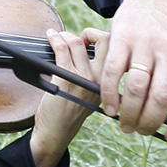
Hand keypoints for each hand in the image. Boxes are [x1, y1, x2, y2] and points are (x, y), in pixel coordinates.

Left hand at [28, 27, 108, 166]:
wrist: (56, 133)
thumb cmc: (68, 114)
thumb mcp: (89, 95)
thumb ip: (92, 77)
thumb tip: (83, 50)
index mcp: (107, 83)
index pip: (115, 51)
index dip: (101, 40)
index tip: (88, 41)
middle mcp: (99, 79)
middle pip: (104, 41)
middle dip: (89, 33)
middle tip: (77, 37)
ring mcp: (82, 78)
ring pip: (76, 43)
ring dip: (64, 35)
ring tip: (57, 36)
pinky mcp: (65, 78)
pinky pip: (61, 50)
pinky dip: (54, 40)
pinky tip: (51, 38)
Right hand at [98, 0, 166, 140]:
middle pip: (159, 100)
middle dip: (147, 124)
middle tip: (139, 131)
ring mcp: (146, 44)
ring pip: (135, 90)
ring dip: (127, 114)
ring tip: (123, 122)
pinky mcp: (122, 36)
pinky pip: (112, 72)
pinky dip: (107, 94)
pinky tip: (108, 105)